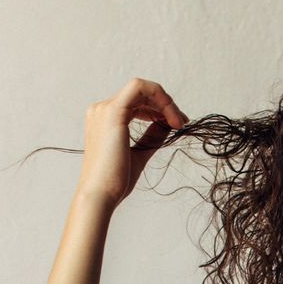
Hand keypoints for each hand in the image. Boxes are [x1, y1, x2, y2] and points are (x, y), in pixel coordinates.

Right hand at [77, 77, 188, 208]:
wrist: (100, 196)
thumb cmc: (115, 182)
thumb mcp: (139, 154)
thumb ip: (152, 137)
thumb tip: (168, 124)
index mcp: (104, 120)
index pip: (136, 103)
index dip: (159, 109)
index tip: (177, 124)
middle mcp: (101, 110)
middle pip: (140, 94)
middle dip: (165, 105)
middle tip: (182, 122)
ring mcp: (105, 108)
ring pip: (141, 88)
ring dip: (165, 102)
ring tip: (179, 122)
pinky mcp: (113, 111)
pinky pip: (140, 88)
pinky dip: (160, 98)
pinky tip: (172, 118)